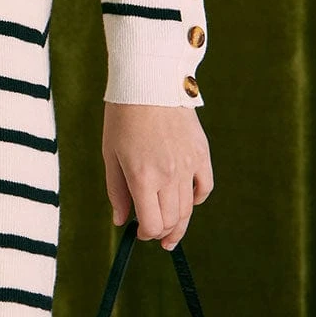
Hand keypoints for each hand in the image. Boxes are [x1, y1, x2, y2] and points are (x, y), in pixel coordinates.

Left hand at [102, 101, 213, 249]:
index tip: (139, 232)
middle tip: (155, 235)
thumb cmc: (123, 115)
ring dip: (180, 223)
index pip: (152, 224)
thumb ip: (116, 190)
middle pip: (171, 220)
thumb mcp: (110, 153)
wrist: (149, 81)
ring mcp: (188, 165)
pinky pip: (205, 187)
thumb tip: (121, 221)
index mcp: (142, 177)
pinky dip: (197, 199)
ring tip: (172, 231)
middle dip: (162, 232)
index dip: (145, 234)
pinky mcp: (201, 153)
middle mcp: (168, 175)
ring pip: (188, 208)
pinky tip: (188, 201)